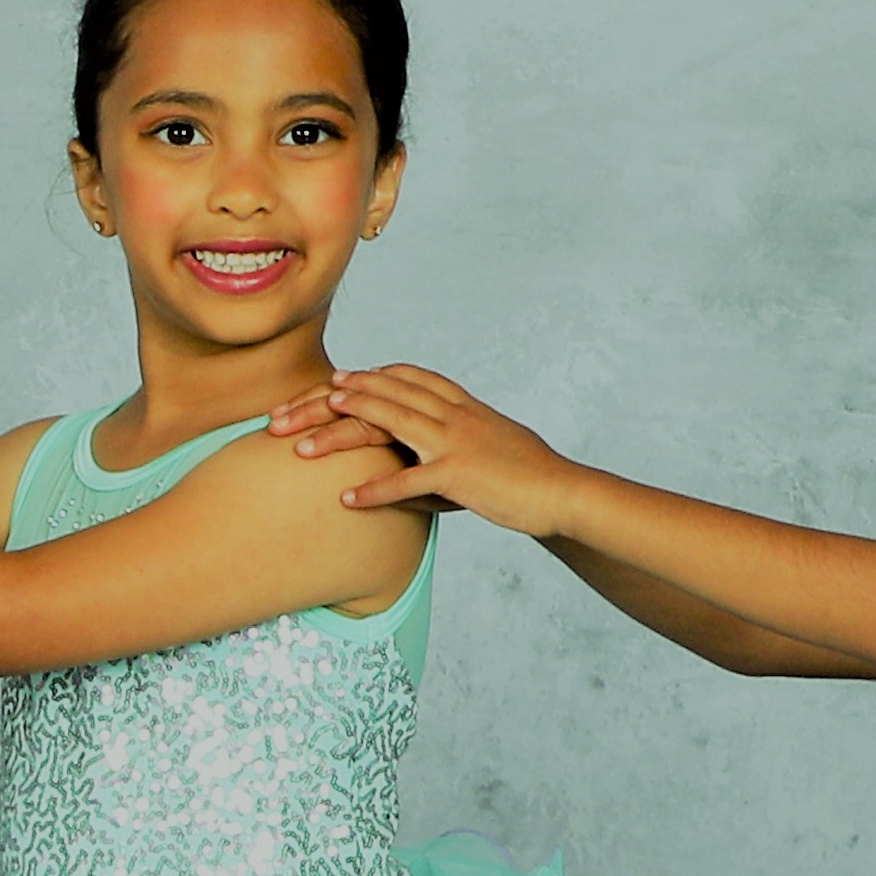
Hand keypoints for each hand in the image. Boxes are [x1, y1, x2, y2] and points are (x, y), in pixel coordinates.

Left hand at [293, 365, 589, 530]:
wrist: (561, 491)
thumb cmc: (529, 473)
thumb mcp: (494, 442)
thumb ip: (465, 436)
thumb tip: (446, 442)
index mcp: (465, 406)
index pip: (415, 379)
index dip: (379, 376)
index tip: (348, 375)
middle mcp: (457, 416)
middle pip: (392, 395)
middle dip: (349, 392)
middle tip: (315, 392)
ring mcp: (455, 443)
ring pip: (392, 423)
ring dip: (348, 424)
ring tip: (314, 428)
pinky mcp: (457, 475)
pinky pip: (407, 482)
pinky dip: (375, 491)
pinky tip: (347, 500)